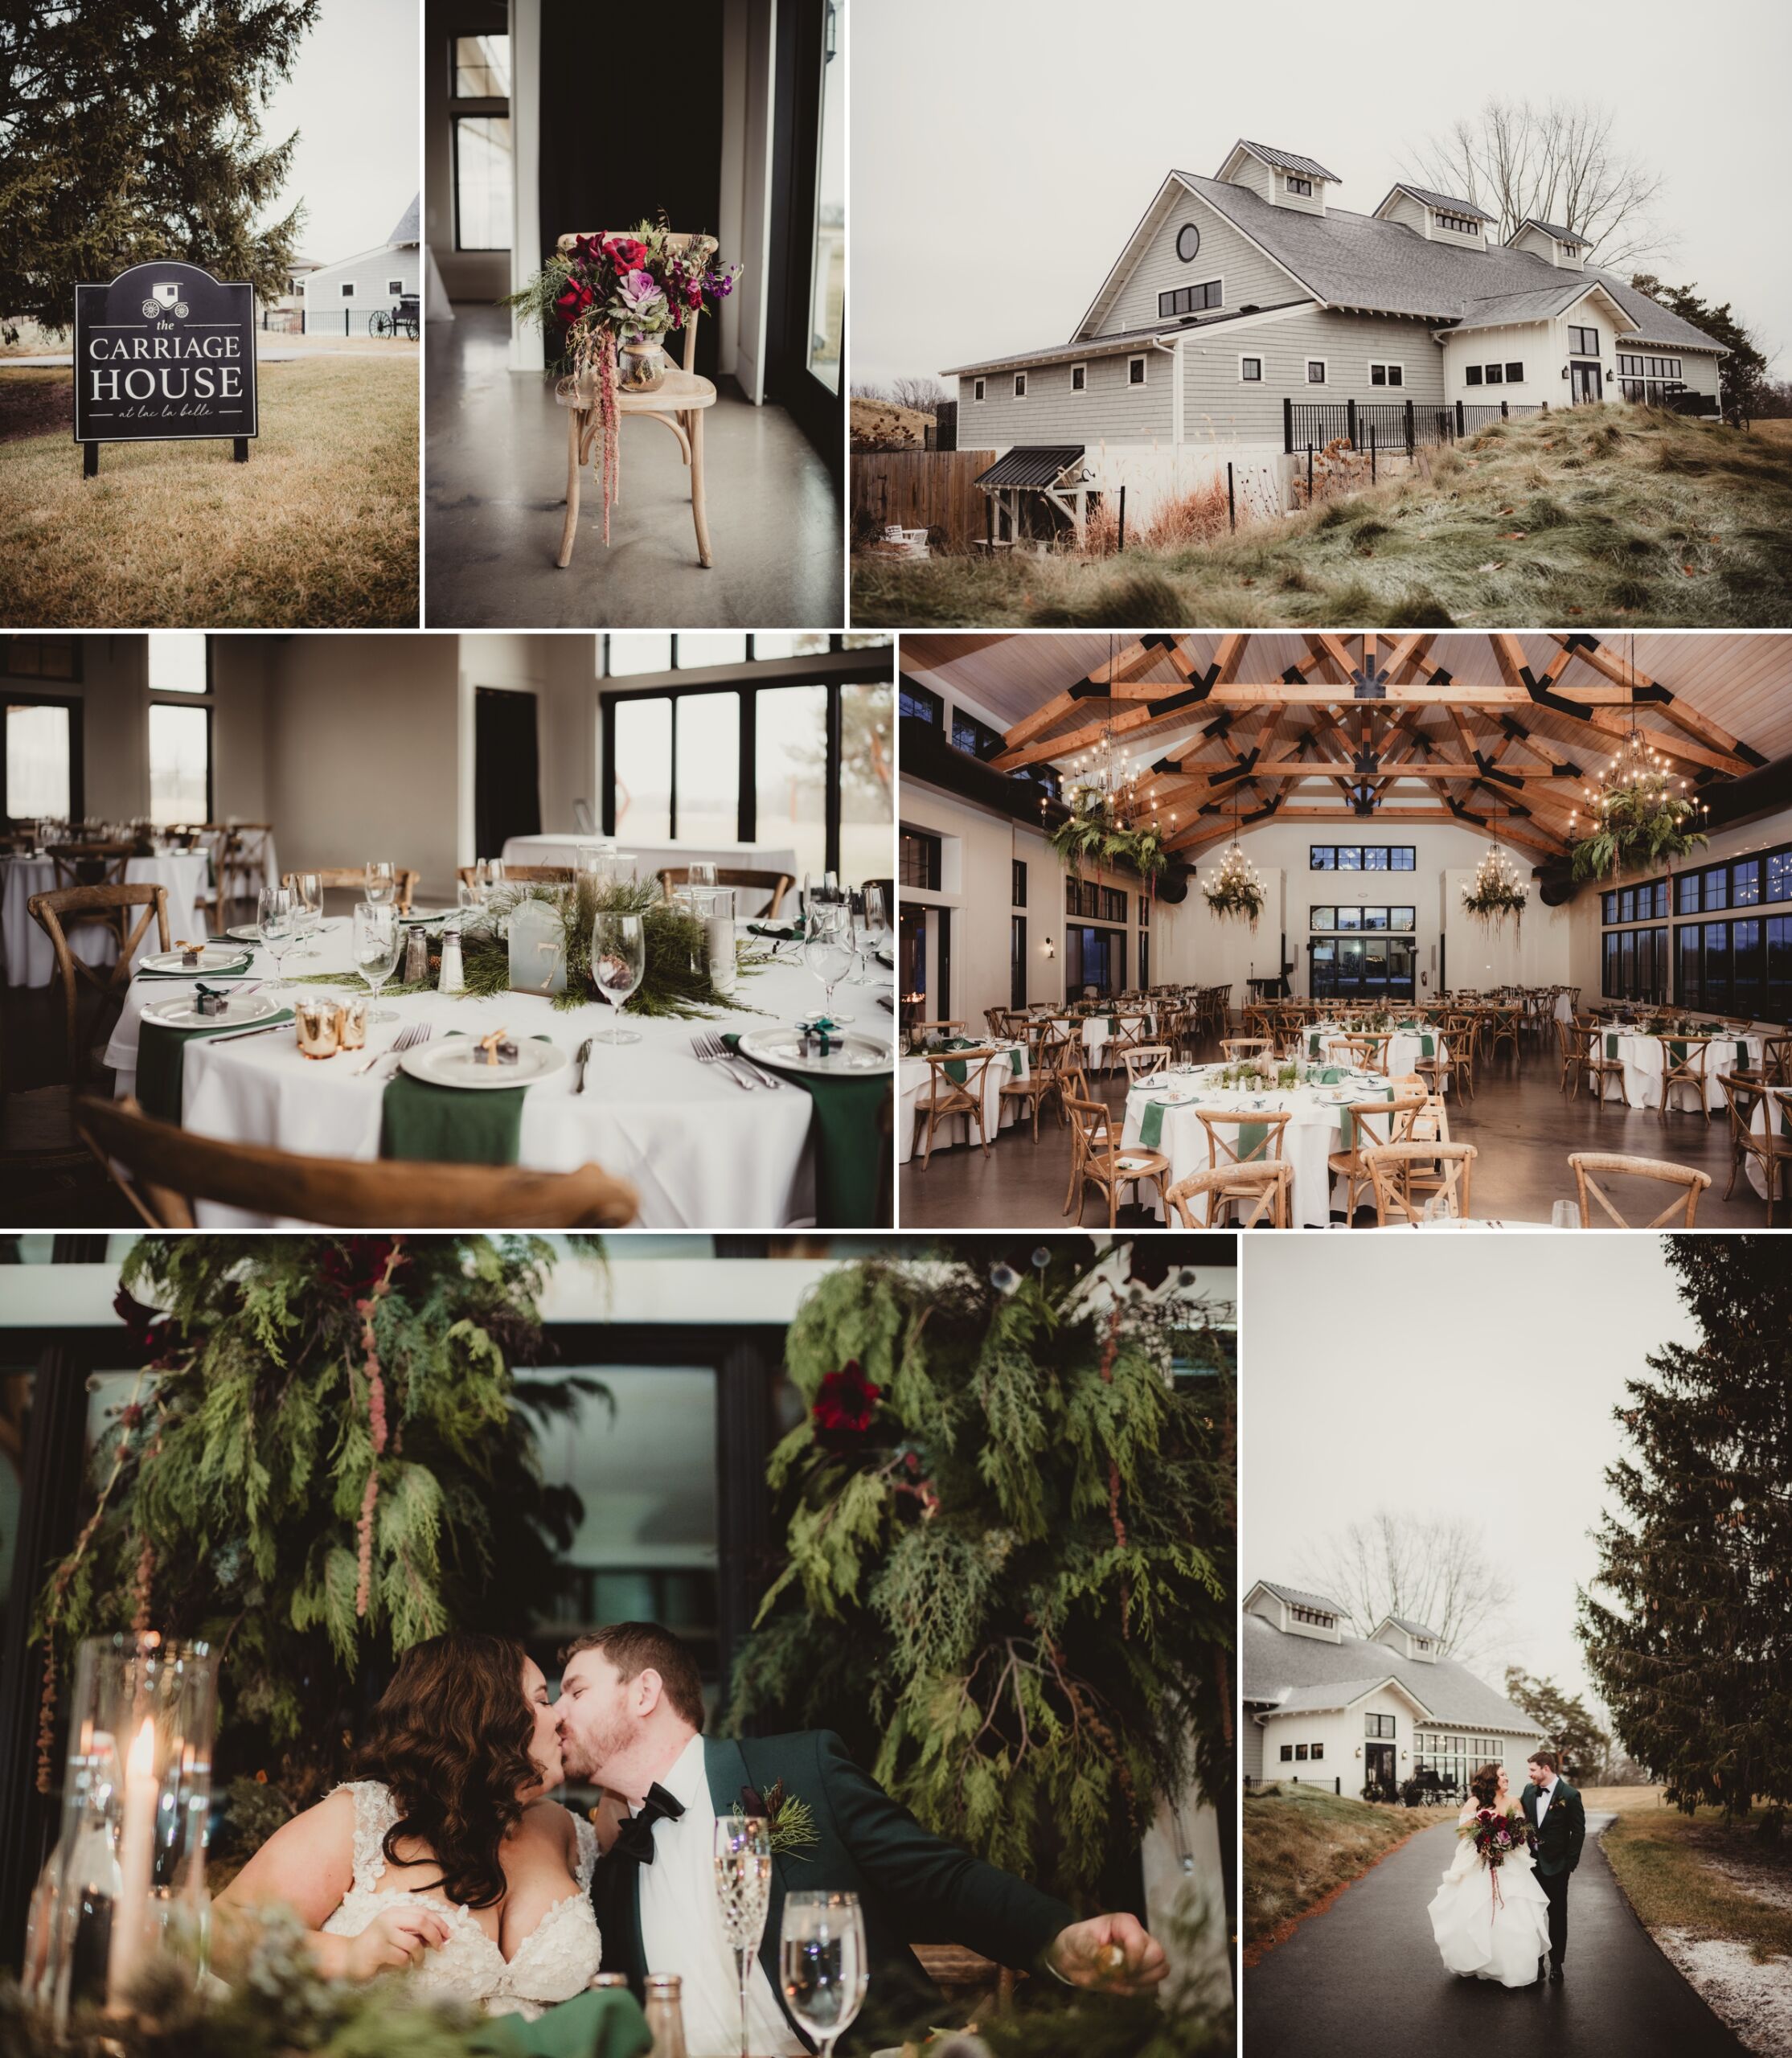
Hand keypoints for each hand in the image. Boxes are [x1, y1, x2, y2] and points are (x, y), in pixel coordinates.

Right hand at [344, 1902, 451, 1979]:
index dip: (439, 1922)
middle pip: (421, 1922)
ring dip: (420, 1956)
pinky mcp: (377, 1950)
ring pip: (413, 1943)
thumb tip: (440, 1937)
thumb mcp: (397, 1935)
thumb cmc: (377, 1947)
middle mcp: (389, 1918)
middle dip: (435, 1936)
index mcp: (395, 1912)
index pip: (423, 1911)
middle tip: (440, 1948)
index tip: (448, 1935)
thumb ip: (414, 1933)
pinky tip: (402, 1967)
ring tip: (418, 1963)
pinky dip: (406, 1964)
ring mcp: (382, 1933)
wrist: (349, 1958)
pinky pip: (401, 1958)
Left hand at [1049, 1912, 1167, 1992]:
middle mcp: (1139, 1936)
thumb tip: (1112, 1961)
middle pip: (1158, 1955)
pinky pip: (1153, 1986)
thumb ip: (1093, 1950)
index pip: (1140, 1941)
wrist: (1072, 1958)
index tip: (1115, 1970)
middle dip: (1139, 1971)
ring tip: (1119, 1981)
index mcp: (1125, 1923)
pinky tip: (1121, 1987)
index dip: (1131, 1960)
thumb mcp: (1078, 1943)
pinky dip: (1139, 1991)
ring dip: (1140, 1982)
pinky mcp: (1143, 1973)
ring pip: (1160, 1969)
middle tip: (1118, 1975)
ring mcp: (1144, 1955)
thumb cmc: (1076, 1943)